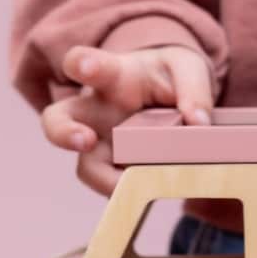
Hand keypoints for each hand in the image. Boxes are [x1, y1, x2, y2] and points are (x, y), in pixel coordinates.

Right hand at [41, 45, 214, 195]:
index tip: (85, 67)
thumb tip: (198, 123)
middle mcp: (97, 112)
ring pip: (86, 166)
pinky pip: (117, 187)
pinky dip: (133, 193)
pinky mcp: (118, 170)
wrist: (170, 96)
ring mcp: (104, 145)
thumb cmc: (170, 77)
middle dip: (64, 132)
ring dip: (103, 179)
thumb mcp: (189, 70)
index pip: (86, 64)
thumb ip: (195, 89)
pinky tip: (153, 191)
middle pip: (58, 121)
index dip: (81, 65)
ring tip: (126, 185)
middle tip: (84, 140)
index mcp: (113, 77)